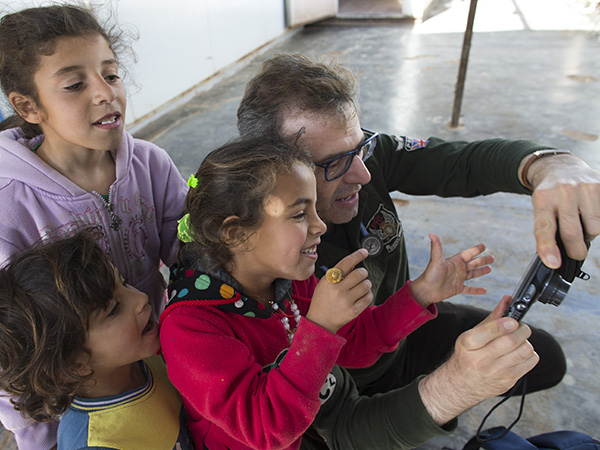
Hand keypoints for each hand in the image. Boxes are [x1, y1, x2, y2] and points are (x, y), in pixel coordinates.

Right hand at [306, 249, 372, 333]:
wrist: (320, 322)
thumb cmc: (322, 301)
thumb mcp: (324, 283)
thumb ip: (338, 273)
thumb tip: (355, 263)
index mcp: (329, 281)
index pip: (346, 263)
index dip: (357, 255)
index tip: (364, 252)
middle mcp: (338, 290)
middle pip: (360, 273)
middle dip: (363, 273)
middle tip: (360, 276)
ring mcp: (346, 301)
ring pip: (366, 285)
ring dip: (365, 284)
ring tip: (359, 288)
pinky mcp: (353, 311)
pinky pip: (368, 297)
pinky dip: (367, 294)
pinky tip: (360, 296)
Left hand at [410, 233, 493, 307]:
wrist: (426, 290)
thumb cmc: (430, 275)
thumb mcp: (436, 260)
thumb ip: (436, 247)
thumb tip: (431, 234)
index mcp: (454, 261)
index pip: (468, 254)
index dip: (476, 250)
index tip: (484, 245)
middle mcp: (457, 269)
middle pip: (473, 263)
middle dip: (483, 260)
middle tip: (492, 258)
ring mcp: (458, 279)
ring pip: (472, 274)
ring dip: (481, 272)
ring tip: (490, 269)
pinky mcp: (457, 289)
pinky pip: (469, 289)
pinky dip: (476, 290)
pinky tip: (484, 290)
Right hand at [418, 295, 538, 424]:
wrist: (462, 384)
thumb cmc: (468, 355)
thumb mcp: (472, 335)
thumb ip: (492, 318)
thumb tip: (507, 300)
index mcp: (468, 344)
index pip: (490, 331)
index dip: (506, 323)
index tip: (512, 320)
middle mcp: (480, 359)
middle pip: (511, 341)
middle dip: (522, 330)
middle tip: (520, 327)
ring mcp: (495, 372)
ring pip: (524, 351)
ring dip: (526, 342)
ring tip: (519, 340)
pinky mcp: (508, 380)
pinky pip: (530, 362)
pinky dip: (529, 354)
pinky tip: (520, 353)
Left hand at [526, 154, 599, 266]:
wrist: (561, 167)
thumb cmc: (550, 195)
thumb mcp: (540, 208)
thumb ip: (546, 230)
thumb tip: (555, 258)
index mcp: (543, 198)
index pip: (544, 227)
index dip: (548, 247)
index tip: (554, 263)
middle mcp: (563, 191)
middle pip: (572, 233)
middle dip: (575, 250)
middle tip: (575, 253)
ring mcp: (584, 187)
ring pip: (594, 228)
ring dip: (589, 234)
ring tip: (582, 226)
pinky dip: (598, 223)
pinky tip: (590, 216)